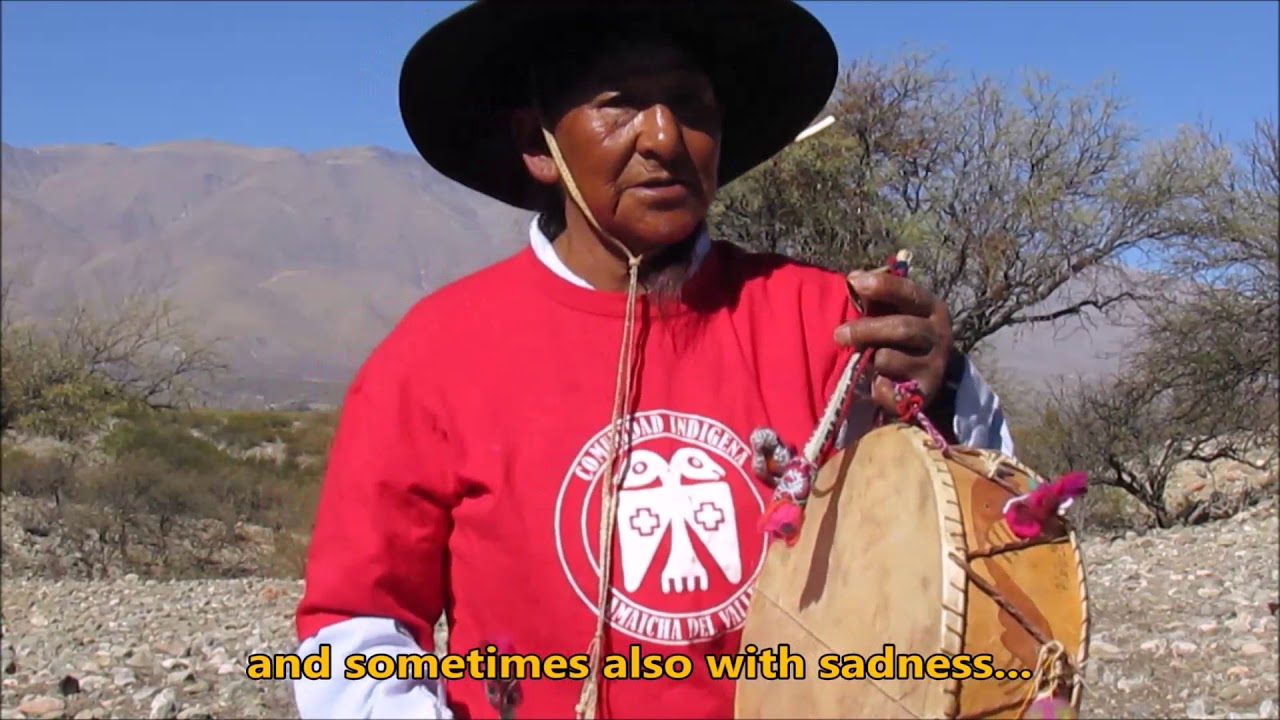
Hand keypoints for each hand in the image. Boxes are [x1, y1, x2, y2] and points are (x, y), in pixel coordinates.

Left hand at [833, 269, 952, 415]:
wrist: (930, 377)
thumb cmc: (903, 336)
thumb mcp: (897, 311)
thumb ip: (877, 295)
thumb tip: (853, 277)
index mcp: (931, 308)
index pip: (909, 292)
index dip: (883, 286)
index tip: (854, 283)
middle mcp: (937, 335)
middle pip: (902, 328)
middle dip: (866, 329)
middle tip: (838, 334)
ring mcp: (933, 366)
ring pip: (889, 359)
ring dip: (869, 359)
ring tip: (864, 360)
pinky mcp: (922, 394)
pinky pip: (887, 389)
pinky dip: (875, 386)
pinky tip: (875, 383)